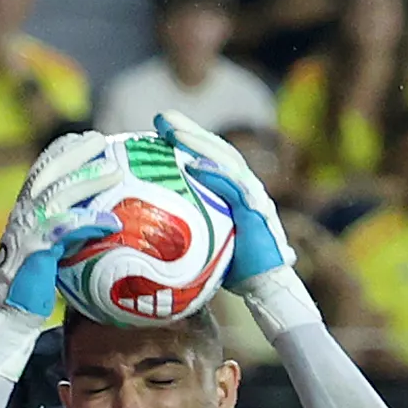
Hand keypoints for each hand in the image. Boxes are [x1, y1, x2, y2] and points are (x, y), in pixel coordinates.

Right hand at [0, 133, 119, 319]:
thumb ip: (64, 226)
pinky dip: (90, 222)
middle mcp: (23, 212)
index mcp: (25, 207)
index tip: (86, 139)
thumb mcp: (48, 244)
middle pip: (49, 171)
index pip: (42, 168)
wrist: (12, 312)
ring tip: (115, 172)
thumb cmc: (35, 281)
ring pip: (59, 194)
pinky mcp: (38, 250)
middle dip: (76, 152)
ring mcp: (29, 230)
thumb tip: (97, 215)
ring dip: (89, 180)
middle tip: (102, 140)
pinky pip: (67, 229)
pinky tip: (112, 221)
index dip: (63, 150)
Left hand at [157, 109, 289, 287]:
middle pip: (216, 150)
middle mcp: (244, 187)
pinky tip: (195, 167)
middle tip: (162, 118)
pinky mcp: (258, 213)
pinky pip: (237, 189)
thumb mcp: (203, 242)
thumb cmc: (233, 268)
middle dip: (189, 131)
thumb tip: (142, 226)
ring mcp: (253, 197)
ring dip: (199, 145)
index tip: (158, 125)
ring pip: (227, 161)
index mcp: (232, 190)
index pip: (209, 156)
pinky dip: (217, 175)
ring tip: (174, 134)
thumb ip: (184, 226)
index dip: (186, 138)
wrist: (266, 288)